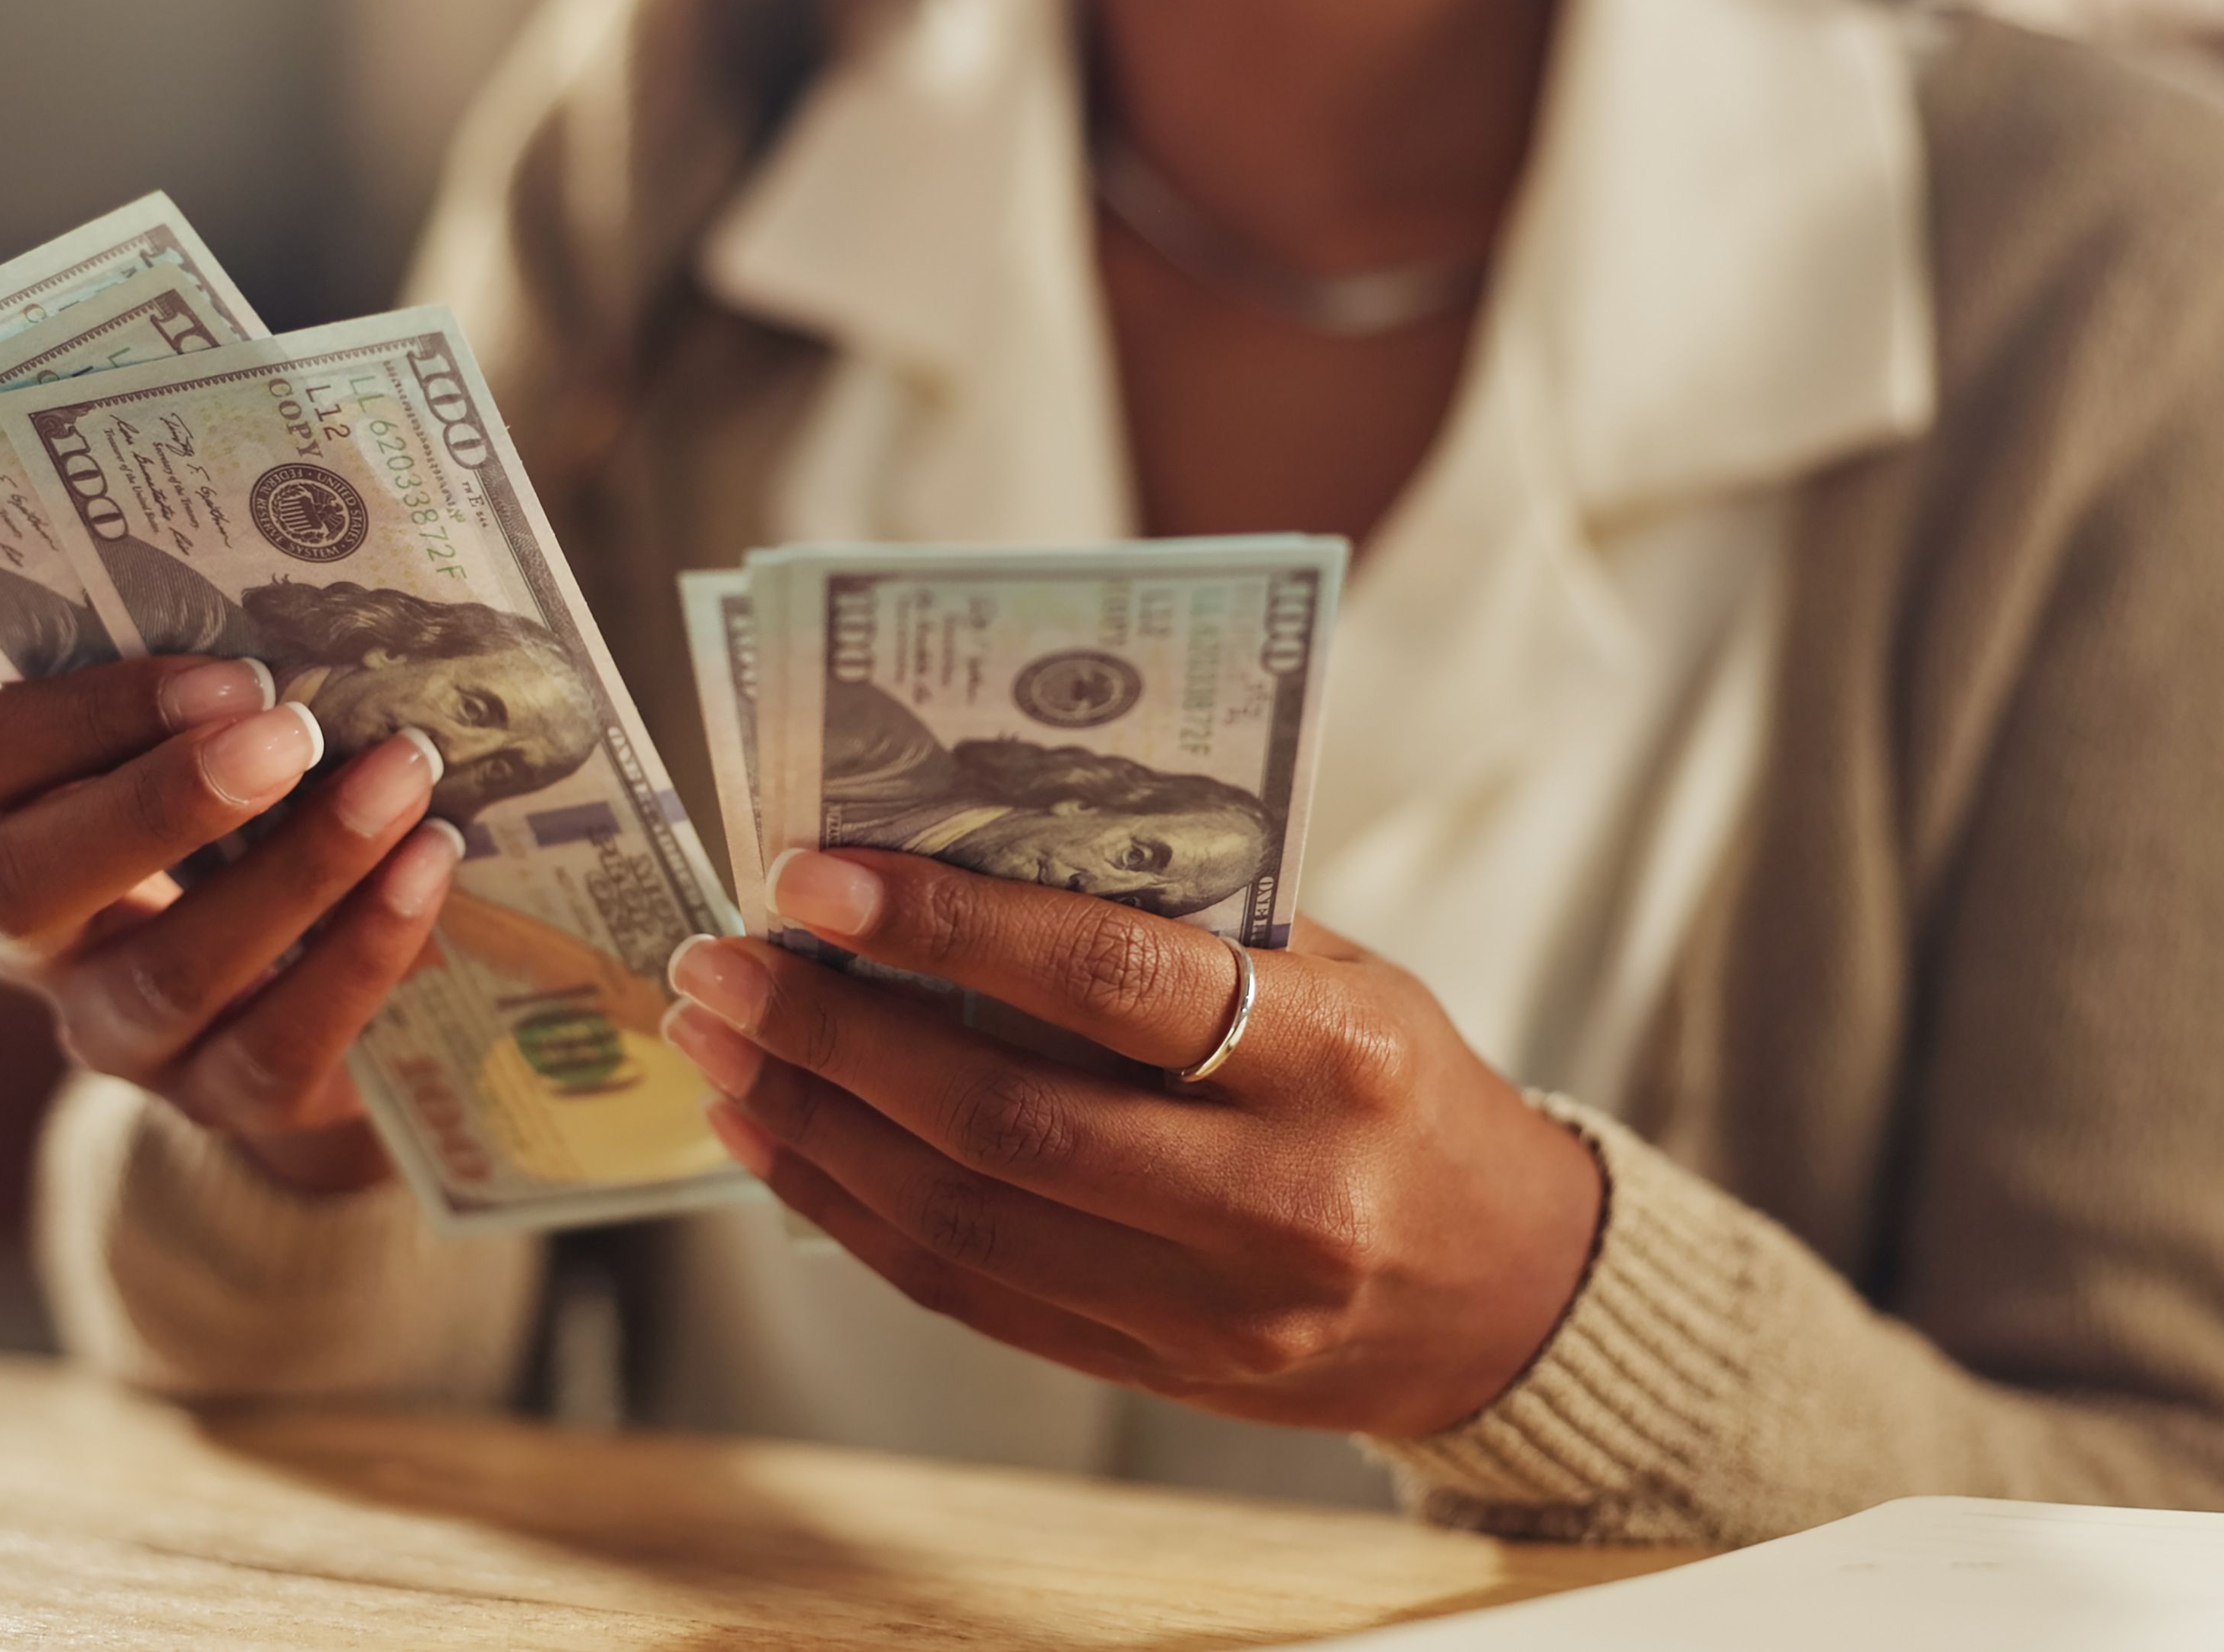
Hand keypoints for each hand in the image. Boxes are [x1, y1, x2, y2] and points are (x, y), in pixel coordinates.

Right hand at [0, 656, 462, 1195]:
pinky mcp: (215, 1100)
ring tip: (401, 782)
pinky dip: (361, 952)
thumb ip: (226, 700)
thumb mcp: (215, 749)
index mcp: (5, 816)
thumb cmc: (250, 815)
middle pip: (27, 883)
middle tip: (293, 733)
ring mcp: (115, 1033)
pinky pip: (275, 1046)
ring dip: (299, 868)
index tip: (228, 673)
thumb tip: (330, 636)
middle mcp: (32, 941)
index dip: (84, 710)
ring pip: (171, 971)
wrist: (300, 993)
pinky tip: (427, 872)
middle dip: (162, 803)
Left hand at [661, 848, 1601, 1438]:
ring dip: (813, 1125)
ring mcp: (1216, 1308)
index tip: (812, 876)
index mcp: (1337, 1059)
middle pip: (1007, 1117)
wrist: (1503, 1291)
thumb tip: (959, 847)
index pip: (1114, 983)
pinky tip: (780, 1139)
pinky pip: (969, 1292)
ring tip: (720, 1044)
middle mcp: (1279, 1196)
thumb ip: (1181, 923)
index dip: (947, 927)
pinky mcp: (1159, 1375)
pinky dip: (852, 1211)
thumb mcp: (1342, 974)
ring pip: (964, 1220)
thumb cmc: (1396, 1089)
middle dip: (833, 1033)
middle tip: (720, 962)